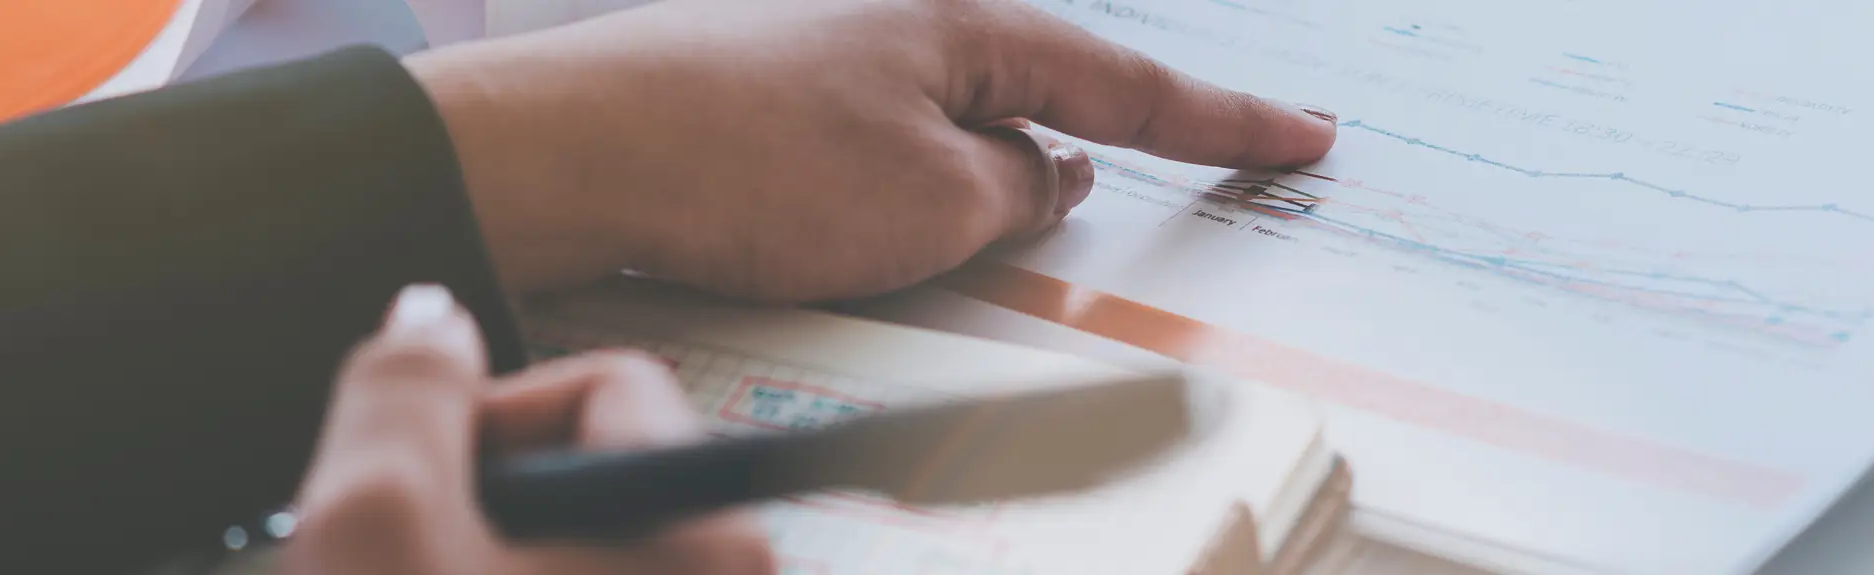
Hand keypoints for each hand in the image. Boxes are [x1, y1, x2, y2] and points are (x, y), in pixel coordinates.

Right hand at [283, 284, 773, 574]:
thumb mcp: (373, 521)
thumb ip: (402, 389)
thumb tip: (430, 314)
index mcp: (711, 538)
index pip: (609, 387)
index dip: (493, 418)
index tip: (432, 484)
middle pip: (594, 464)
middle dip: (488, 494)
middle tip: (415, 558)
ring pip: (577, 538)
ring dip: (484, 552)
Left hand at [405, 0, 1335, 301]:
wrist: (568, 152)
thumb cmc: (746, 156)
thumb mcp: (932, 202)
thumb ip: (1018, 192)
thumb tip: (1044, 177)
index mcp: (962, 22)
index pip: (1125, 84)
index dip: (1225, 123)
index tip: (1306, 136)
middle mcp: (896, 22)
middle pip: (1027, 106)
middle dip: (1062, 167)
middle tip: (1063, 212)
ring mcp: (825, 60)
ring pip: (938, 148)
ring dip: (950, 207)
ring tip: (903, 249)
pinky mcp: (765, 109)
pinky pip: (864, 164)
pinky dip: (878, 210)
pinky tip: (843, 241)